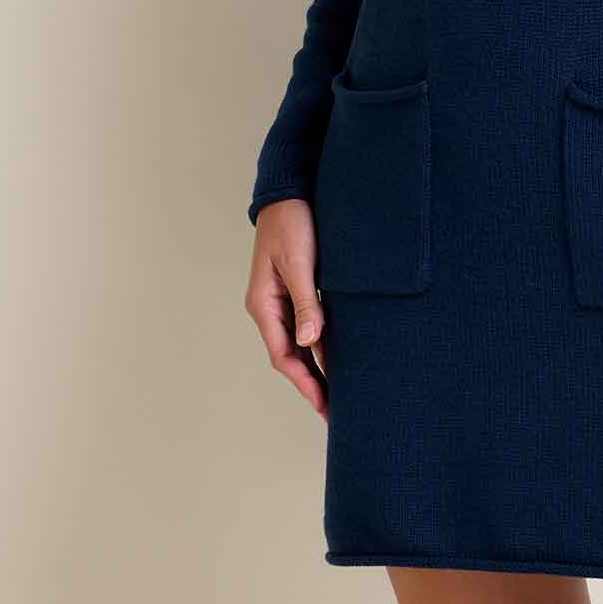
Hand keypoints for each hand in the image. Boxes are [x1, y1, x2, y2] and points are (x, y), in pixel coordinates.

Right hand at [244, 198, 327, 418]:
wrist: (288, 192)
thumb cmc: (292, 224)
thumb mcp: (299, 263)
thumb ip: (305, 303)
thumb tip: (310, 343)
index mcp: (264, 305)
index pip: (283, 355)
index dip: (304, 382)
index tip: (323, 405)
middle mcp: (269, 307)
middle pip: (290, 355)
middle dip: (311, 383)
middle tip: (335, 411)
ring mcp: (281, 300)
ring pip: (298, 343)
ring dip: (316, 367)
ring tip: (338, 393)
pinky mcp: (295, 290)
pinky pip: (306, 326)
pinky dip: (319, 344)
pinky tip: (335, 356)